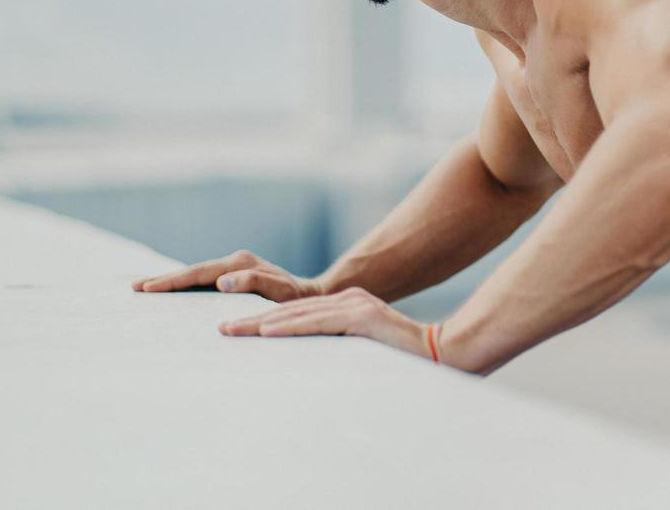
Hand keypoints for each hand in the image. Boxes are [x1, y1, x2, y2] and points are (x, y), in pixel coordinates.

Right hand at [132, 249, 324, 301]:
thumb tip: (222, 281)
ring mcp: (233, 267)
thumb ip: (253, 283)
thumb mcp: (278, 290)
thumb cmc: (295, 297)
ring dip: (170, 281)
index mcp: (240, 264)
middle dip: (163, 279)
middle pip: (192, 271)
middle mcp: (235, 262)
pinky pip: (203, 280)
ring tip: (143, 287)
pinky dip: (184, 284)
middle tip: (133, 287)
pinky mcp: (233, 276)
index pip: (199, 273)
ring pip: (195, 274)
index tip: (149, 287)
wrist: (310, 296)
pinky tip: (169, 290)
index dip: (173, 280)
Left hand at [218, 287, 439, 363]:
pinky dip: (290, 328)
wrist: (447, 352)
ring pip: (299, 316)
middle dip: (254, 321)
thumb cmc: (410, 359)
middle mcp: (350, 300)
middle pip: (292, 312)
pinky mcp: (363, 318)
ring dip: (262, 324)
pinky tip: (267, 332)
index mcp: (350, 307)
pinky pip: (318, 324)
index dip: (266, 321)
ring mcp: (356, 306)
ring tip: (232, 331)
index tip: (238, 330)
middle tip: (222, 330)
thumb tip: (319, 367)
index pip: (300, 314)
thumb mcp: (368, 352)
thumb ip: (344, 349)